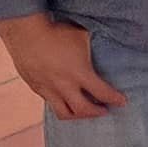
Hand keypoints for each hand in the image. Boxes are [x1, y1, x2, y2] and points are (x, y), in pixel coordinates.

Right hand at [0, 13, 128, 120]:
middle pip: (83, 110)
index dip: (114, 99)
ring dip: (77, 115)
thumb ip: (92, 47)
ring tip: (84, 112)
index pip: (102, 92)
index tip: (122, 102)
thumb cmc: (56, 31)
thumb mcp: (81, 36)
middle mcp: (64, 86)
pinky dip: (61, 104)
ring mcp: (48, 89)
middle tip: (105, 110)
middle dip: (97, 112)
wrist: (25, 32)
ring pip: (64, 113)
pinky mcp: (36, 88)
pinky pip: (50, 103)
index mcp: (79, 73)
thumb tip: (106, 42)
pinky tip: (65, 99)